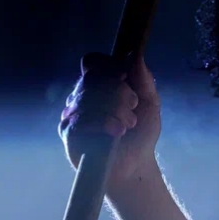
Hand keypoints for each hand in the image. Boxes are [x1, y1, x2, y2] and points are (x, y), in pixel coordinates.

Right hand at [58, 52, 161, 194]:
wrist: (136, 166)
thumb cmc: (140, 135)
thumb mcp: (150, 104)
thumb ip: (144, 79)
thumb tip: (134, 53)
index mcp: (99, 85)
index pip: (93, 62)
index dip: (107, 66)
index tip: (125, 77)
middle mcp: (82, 96)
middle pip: (92, 78)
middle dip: (118, 92)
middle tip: (133, 109)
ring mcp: (73, 113)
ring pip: (88, 97)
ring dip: (115, 110)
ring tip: (127, 125)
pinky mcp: (68, 132)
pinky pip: (80, 118)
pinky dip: (102, 122)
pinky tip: (116, 132)